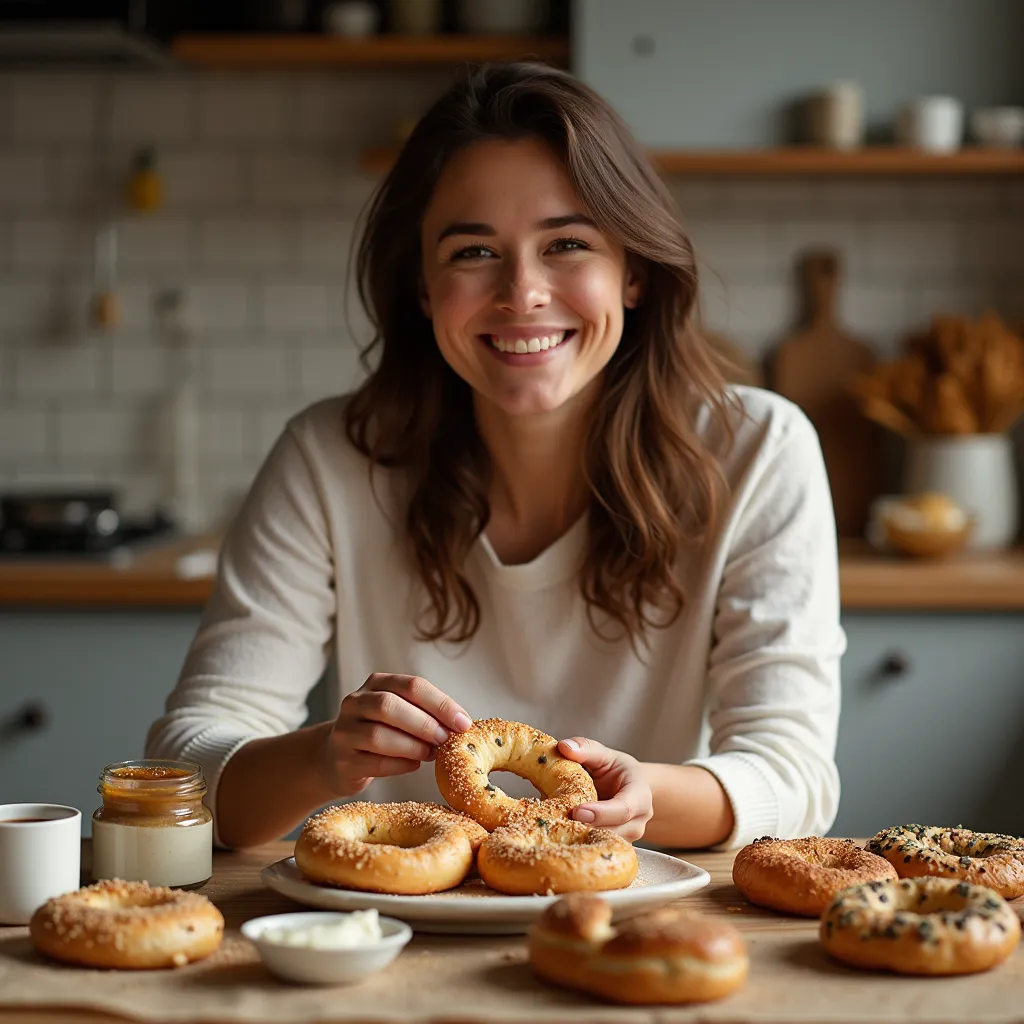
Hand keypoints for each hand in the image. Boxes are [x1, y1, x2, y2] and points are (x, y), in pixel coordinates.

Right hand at [319, 673, 471, 797]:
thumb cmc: (381, 732)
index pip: (412, 685)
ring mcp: (344, 731)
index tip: (463, 722)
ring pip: (379, 736)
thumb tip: (461, 725)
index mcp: (376, 683)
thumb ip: (426, 713)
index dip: (441, 704)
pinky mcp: (342, 761)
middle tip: (446, 740)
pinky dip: (400, 765)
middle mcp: (355, 702)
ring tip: (431, 753)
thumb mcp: (401, 714)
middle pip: (390, 706)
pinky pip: (374, 762)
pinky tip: (414, 765)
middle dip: (425, 724)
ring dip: (413, 746)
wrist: (337, 758)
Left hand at [557, 737, 652, 840]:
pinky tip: (562, 835)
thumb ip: (586, 749)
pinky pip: (598, 850)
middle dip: (585, 828)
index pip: (624, 809)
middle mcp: (638, 821)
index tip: (576, 811)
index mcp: (640, 795)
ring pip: (604, 844)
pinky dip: (580, 844)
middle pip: (613, 831)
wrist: (628, 788)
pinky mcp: (614, 847)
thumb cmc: (616, 770)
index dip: (601, 813)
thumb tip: (564, 747)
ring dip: (581, 838)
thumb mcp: (604, 754)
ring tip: (557, 828)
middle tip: (557, 822)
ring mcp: (628, 838)